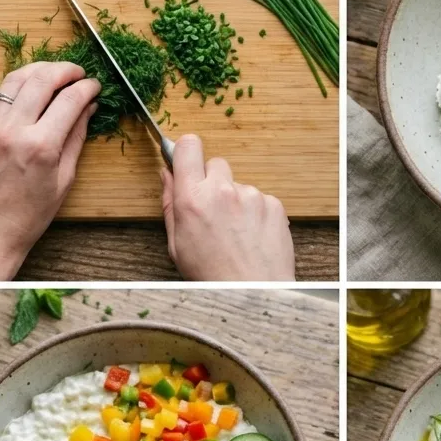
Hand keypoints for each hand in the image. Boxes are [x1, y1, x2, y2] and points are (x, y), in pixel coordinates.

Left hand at [0, 62, 99, 281]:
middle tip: (78, 73)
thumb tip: (88, 108)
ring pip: (16, 79)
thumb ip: (76, 138)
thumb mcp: (64, 178)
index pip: (70, 100)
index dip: (87, 87)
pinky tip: (30, 89)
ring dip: (39, 70)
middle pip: (42, 80)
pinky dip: (17, 85)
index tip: (95, 86)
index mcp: (41, 146)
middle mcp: (13, 131)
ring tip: (55, 73)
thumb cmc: (30, 214)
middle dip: (65, 70)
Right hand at [161, 135, 294, 281]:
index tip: (186, 160)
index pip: (188, 147)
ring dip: (236, 201)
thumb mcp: (176, 244)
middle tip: (213, 210)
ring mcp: (251, 195)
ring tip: (235, 233)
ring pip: (239, 185)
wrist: (254, 292)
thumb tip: (166, 174)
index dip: (186, 151)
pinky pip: (260, 198)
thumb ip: (170, 203)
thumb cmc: (211, 275)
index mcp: (193, 199)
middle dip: (212, 181)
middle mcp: (222, 191)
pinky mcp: (273, 203)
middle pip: (216, 164)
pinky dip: (256, 213)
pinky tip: (252, 236)